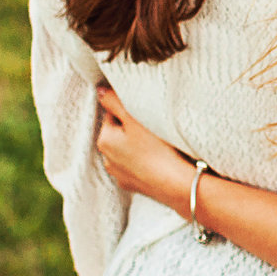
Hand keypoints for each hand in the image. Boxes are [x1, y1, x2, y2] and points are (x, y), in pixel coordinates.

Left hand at [95, 84, 196, 212]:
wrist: (176, 184)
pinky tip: (160, 158)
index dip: (130, 109)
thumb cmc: (157, 149)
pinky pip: (138, 165)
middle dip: (133, 127)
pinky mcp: (135, 185)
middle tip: (155, 124)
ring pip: (129, 150)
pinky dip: (145, 160)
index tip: (146, 110)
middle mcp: (107, 159)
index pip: (113, 114)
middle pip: (120, 133)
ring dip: (139, 144)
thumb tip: (100, 90)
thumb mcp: (135, 118)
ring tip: (160, 142)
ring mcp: (121, 175)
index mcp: (104, 140)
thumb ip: (115, 101)